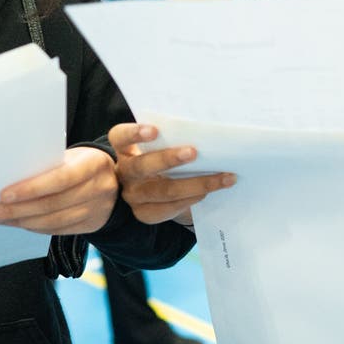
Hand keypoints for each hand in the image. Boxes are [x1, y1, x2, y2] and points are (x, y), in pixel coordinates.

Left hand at [0, 146, 118, 234]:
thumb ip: (49, 165)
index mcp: (94, 163)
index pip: (61, 179)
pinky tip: (16, 223)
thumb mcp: (73, 155)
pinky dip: (33, 228)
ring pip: (53, 222)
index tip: (3, 195)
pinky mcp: (91, 225)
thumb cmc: (83, 162)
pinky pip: (57, 231)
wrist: (115, 179)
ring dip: (19, 222)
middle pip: (52, 205)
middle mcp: (99, 188)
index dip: (32, 189)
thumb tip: (7, 176)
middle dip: (15, 210)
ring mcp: (97, 210)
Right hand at [110, 123, 234, 225]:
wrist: (150, 189)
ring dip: (196, 183)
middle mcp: (125, 172)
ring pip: (163, 191)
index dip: (134, 133)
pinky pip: (168, 209)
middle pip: (142, 166)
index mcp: (124, 149)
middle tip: (194, 152)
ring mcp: (132, 195)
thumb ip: (171, 138)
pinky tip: (208, 192)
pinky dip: (192, 198)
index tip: (155, 130)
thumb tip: (207, 132)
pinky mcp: (144, 213)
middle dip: (169, 159)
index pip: (120, 137)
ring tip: (223, 177)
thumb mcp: (157, 146)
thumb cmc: (159, 158)